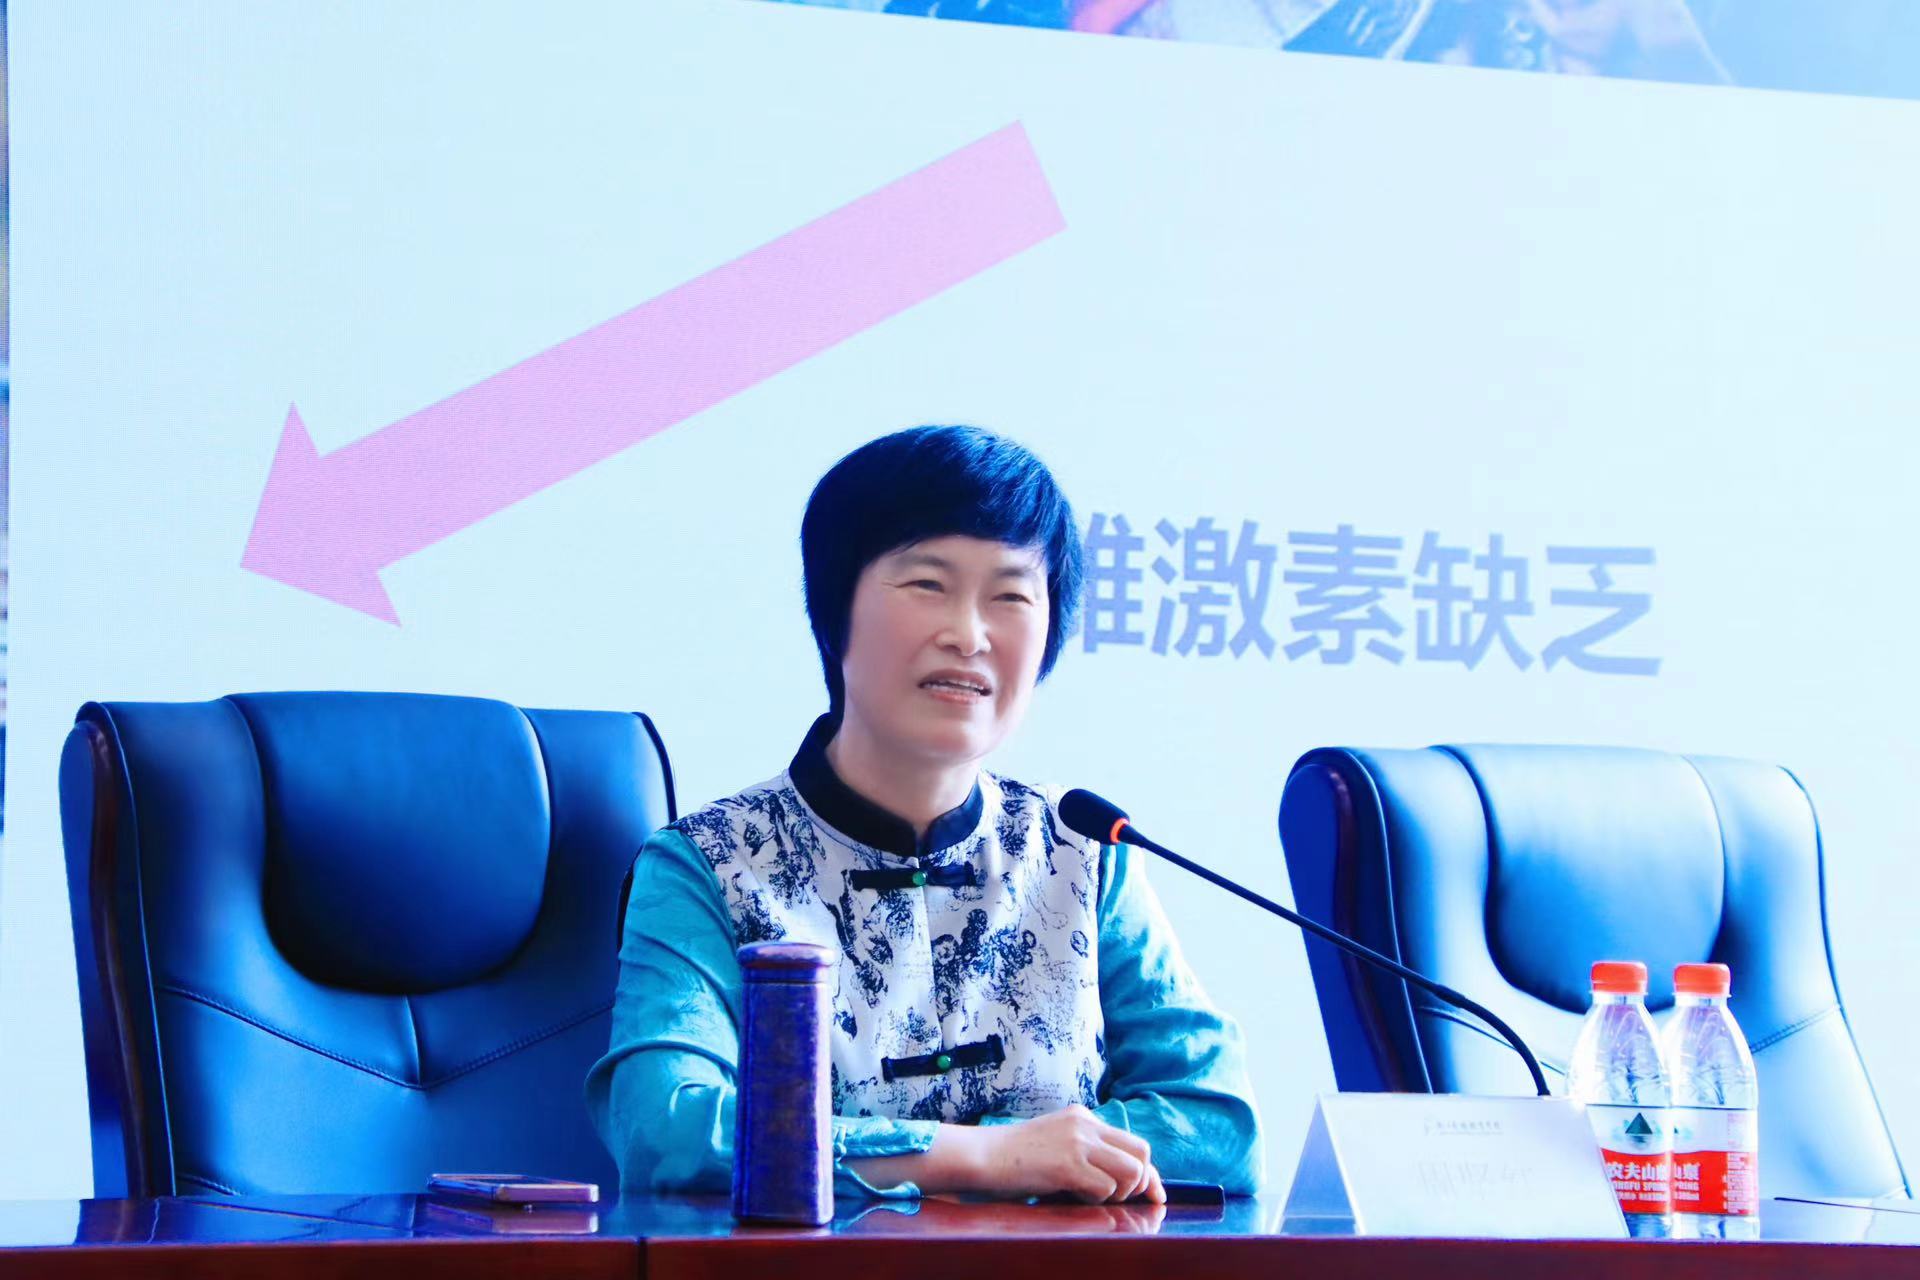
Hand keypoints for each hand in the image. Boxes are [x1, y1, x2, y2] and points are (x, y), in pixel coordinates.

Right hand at [970, 1104, 1166, 1204]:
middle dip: (1140, 1183)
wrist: (982, 1155)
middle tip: (1120, 1199)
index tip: (1155, 1195)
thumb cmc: (1014, 1157)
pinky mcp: (1068, 1164)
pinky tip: (1072, 1197)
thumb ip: (1085, 1151)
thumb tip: (1120, 1179)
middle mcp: (1086, 1125)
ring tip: (1091, 1197)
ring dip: (1119, 1193)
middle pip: (1141, 1154)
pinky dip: (1095, 1200)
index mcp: (1084, 1117)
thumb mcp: (1055, 1142)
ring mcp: (1078, 1143)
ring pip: (1131, 1172)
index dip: (1149, 1173)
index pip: (1133, 1143)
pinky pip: (1105, 1188)